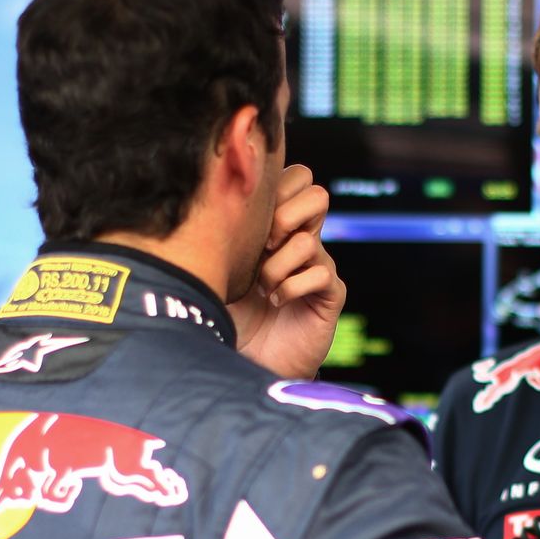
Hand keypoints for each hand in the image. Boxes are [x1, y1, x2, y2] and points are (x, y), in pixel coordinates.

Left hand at [230, 165, 345, 379]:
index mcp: (278, 226)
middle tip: (263, 246)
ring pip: (309, 239)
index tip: (249, 221)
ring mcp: (318, 266)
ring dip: (277, 264)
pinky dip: (292, 287)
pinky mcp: (330, 294)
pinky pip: (322, 273)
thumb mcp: (218, 268)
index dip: (277, 190)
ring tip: (263, 288)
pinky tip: (277, 303)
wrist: (246, 360)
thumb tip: (208, 198)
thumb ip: (221, 233)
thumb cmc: (229, 313)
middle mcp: (302, 240)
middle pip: (317, 194)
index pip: (296, 178)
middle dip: (285, 216)